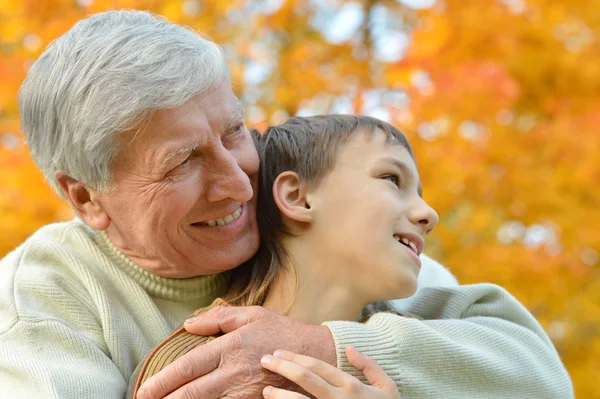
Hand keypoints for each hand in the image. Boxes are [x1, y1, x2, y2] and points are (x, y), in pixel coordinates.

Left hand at [136, 306, 336, 398]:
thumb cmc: (282, 332)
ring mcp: (246, 391)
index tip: (144, 390)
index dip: (163, 381)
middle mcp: (235, 371)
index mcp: (231, 346)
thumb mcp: (252, 315)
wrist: (316, 355)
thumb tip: (187, 324)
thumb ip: (218, 318)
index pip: (189, 367)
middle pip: (192, 392)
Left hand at [259, 346, 400, 398]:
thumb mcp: (388, 388)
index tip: (278, 353)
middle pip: (304, 377)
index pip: (316, 365)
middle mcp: (338, 398)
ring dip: (279, 396)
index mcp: (351, 385)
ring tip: (265, 392)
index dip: (295, 358)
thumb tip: (349, 348)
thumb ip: (369, 366)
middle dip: (282, 367)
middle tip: (265, 361)